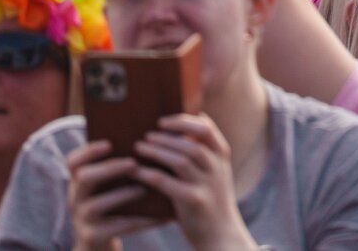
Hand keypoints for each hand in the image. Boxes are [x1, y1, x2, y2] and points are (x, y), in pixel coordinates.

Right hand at [68, 139, 157, 250]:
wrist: (99, 243)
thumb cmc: (111, 205)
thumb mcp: (107, 187)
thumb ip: (120, 167)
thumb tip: (153, 140)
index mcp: (79, 181)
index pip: (73, 161)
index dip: (88, 151)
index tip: (109, 143)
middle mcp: (75, 198)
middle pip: (84, 178)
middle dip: (109, 168)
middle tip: (134, 163)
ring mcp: (82, 219)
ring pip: (96, 205)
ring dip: (122, 195)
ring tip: (144, 189)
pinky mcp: (93, 237)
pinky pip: (117, 227)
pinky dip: (140, 221)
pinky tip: (161, 216)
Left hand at [130, 113, 255, 249]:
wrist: (222, 236)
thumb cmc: (212, 202)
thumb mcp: (216, 174)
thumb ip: (204, 154)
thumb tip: (179, 131)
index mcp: (222, 158)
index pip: (206, 129)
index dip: (183, 121)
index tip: (163, 121)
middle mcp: (216, 169)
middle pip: (191, 143)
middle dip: (166, 136)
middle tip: (147, 134)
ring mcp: (206, 185)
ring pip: (180, 159)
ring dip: (156, 150)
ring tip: (139, 146)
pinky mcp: (193, 201)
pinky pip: (167, 182)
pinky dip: (149, 174)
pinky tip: (136, 171)